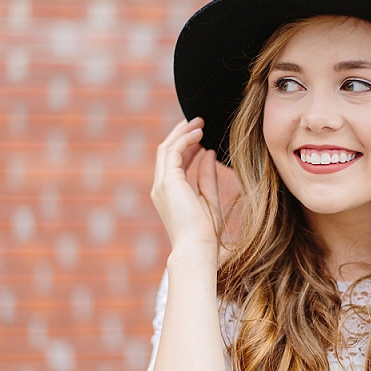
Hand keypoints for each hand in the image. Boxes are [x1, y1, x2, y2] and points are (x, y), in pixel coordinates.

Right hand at [150, 117, 222, 251]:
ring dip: (183, 133)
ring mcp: (162, 185)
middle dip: (181, 134)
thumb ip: (207, 176)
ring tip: (200, 123)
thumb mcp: (209, 198)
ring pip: (167, 148)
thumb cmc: (204, 233)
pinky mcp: (168, 182)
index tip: (200, 135)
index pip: (173, 162)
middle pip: (166, 151)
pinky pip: (173, 152)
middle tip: (199, 122)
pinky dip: (185, 140)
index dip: (185, 145)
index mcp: (168, 193)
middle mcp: (161, 187)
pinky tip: (200, 135)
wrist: (197, 249)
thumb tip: (208, 152)